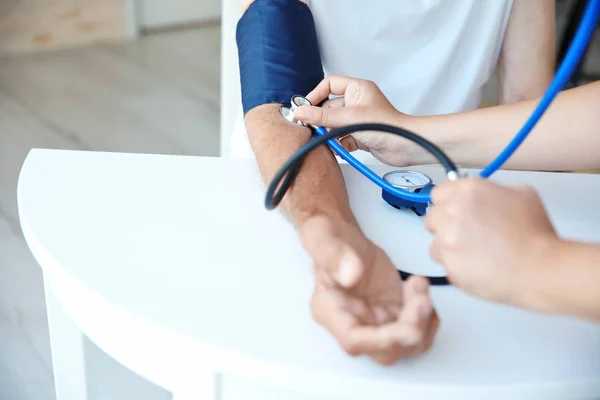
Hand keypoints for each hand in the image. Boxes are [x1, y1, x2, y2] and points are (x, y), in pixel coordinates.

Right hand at [293, 76, 424, 165]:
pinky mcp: (360, 135)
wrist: (405, 147)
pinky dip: (337, 144)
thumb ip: (322, 117)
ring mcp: (358, 119)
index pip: (330, 84)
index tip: (305, 108)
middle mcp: (357, 102)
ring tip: (324, 142)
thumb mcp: (349, 118)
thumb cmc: (386, 126)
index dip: (316, 94)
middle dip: (321, 119)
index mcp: (357, 89)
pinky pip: (341, 138)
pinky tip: (337, 150)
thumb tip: (300, 113)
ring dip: (328, 134)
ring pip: (334, 124)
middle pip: (329, 107)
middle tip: (310, 129)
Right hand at [299, 215, 438, 363]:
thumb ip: (333, 254)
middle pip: (385, 351)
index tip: (408, 328)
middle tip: (423, 301)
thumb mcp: (323, 237)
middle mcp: (353, 324)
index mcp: (330, 311)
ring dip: (423, 321)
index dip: (382, 340)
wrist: (343, 236)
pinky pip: (417, 328)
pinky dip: (428, 315)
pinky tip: (421, 288)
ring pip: (406, 344)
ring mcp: (375, 321)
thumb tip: (350, 274)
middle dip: (410, 332)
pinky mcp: (392, 313)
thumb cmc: (328, 238)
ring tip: (420, 286)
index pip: (354, 340)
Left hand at [424, 178, 558, 305]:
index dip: (448, 202)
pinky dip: (457, 267)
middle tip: (467, 233)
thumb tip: (486, 196)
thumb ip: (493, 190)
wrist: (540, 267)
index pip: (438, 193)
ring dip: (449, 248)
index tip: (455, 210)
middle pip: (432, 218)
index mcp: (467, 191)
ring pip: (434, 244)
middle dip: (445, 225)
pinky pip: (445, 265)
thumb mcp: (522, 193)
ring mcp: (447, 241)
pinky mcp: (449, 265)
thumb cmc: (535, 234)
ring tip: (475, 253)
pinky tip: (478, 266)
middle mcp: (452, 213)